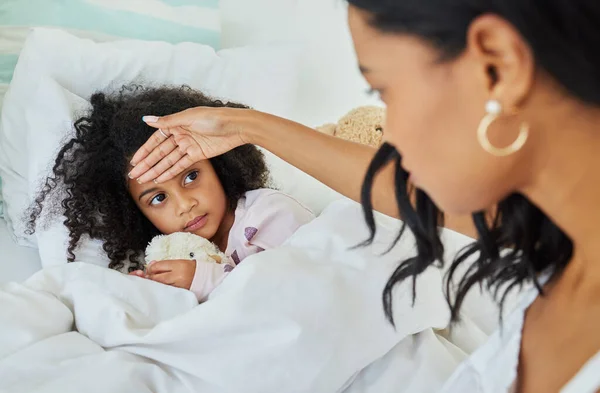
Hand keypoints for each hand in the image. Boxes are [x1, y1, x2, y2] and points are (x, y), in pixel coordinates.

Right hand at [128, 107, 259, 183]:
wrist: (236, 126)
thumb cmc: (213, 117)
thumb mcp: (188, 117)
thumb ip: (167, 122)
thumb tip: (145, 119)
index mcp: (176, 124)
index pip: (155, 140)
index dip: (144, 151)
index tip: (134, 161)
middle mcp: (180, 135)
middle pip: (160, 152)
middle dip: (147, 164)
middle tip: (133, 175)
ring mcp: (189, 145)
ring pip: (168, 160)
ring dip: (156, 170)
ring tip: (144, 180)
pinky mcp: (198, 154)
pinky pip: (181, 164)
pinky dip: (171, 171)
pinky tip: (160, 178)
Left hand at [141, 259, 195, 289]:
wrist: (204, 278)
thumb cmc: (191, 268)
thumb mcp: (178, 262)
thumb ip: (164, 264)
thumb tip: (151, 266)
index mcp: (177, 265)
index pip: (158, 267)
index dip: (151, 268)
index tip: (150, 268)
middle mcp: (177, 276)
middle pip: (156, 277)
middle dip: (150, 276)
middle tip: (149, 275)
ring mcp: (177, 286)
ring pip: (159, 285)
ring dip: (154, 283)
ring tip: (155, 281)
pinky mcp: (177, 293)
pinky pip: (165, 291)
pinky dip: (161, 288)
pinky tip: (161, 286)